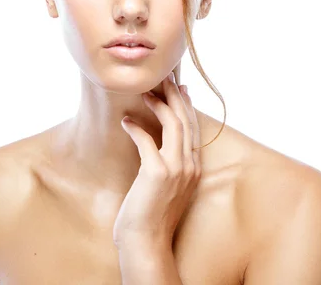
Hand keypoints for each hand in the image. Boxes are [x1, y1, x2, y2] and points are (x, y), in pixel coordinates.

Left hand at [113, 72, 201, 249]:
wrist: (147, 242)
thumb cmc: (151, 216)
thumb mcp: (167, 188)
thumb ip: (168, 166)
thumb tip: (159, 146)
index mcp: (194, 168)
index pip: (194, 129)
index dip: (187, 106)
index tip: (180, 89)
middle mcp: (190, 166)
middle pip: (186, 121)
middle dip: (176, 96)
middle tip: (165, 78)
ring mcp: (176, 169)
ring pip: (173, 125)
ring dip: (160, 104)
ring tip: (147, 92)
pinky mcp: (157, 172)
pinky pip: (147, 140)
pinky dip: (136, 127)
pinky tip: (126, 120)